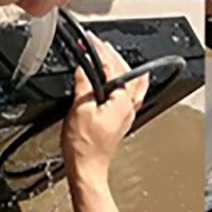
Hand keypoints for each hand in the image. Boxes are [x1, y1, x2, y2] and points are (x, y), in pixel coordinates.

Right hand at [62, 34, 147, 184]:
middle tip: (99, 45)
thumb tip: (83, 67)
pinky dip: (122, 83)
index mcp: (123, 101)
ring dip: (120, 68)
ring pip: (132, 84)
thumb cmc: (85, 146)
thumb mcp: (79, 108)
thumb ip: (83, 84)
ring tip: (109, 57)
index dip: (100, 52)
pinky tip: (114, 83)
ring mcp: (127, 115)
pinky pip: (128, 95)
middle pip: (126, 73)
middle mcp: (129, 107)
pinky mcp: (120, 121)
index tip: (90, 42)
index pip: (113, 67)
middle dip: (112, 56)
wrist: (87, 168)